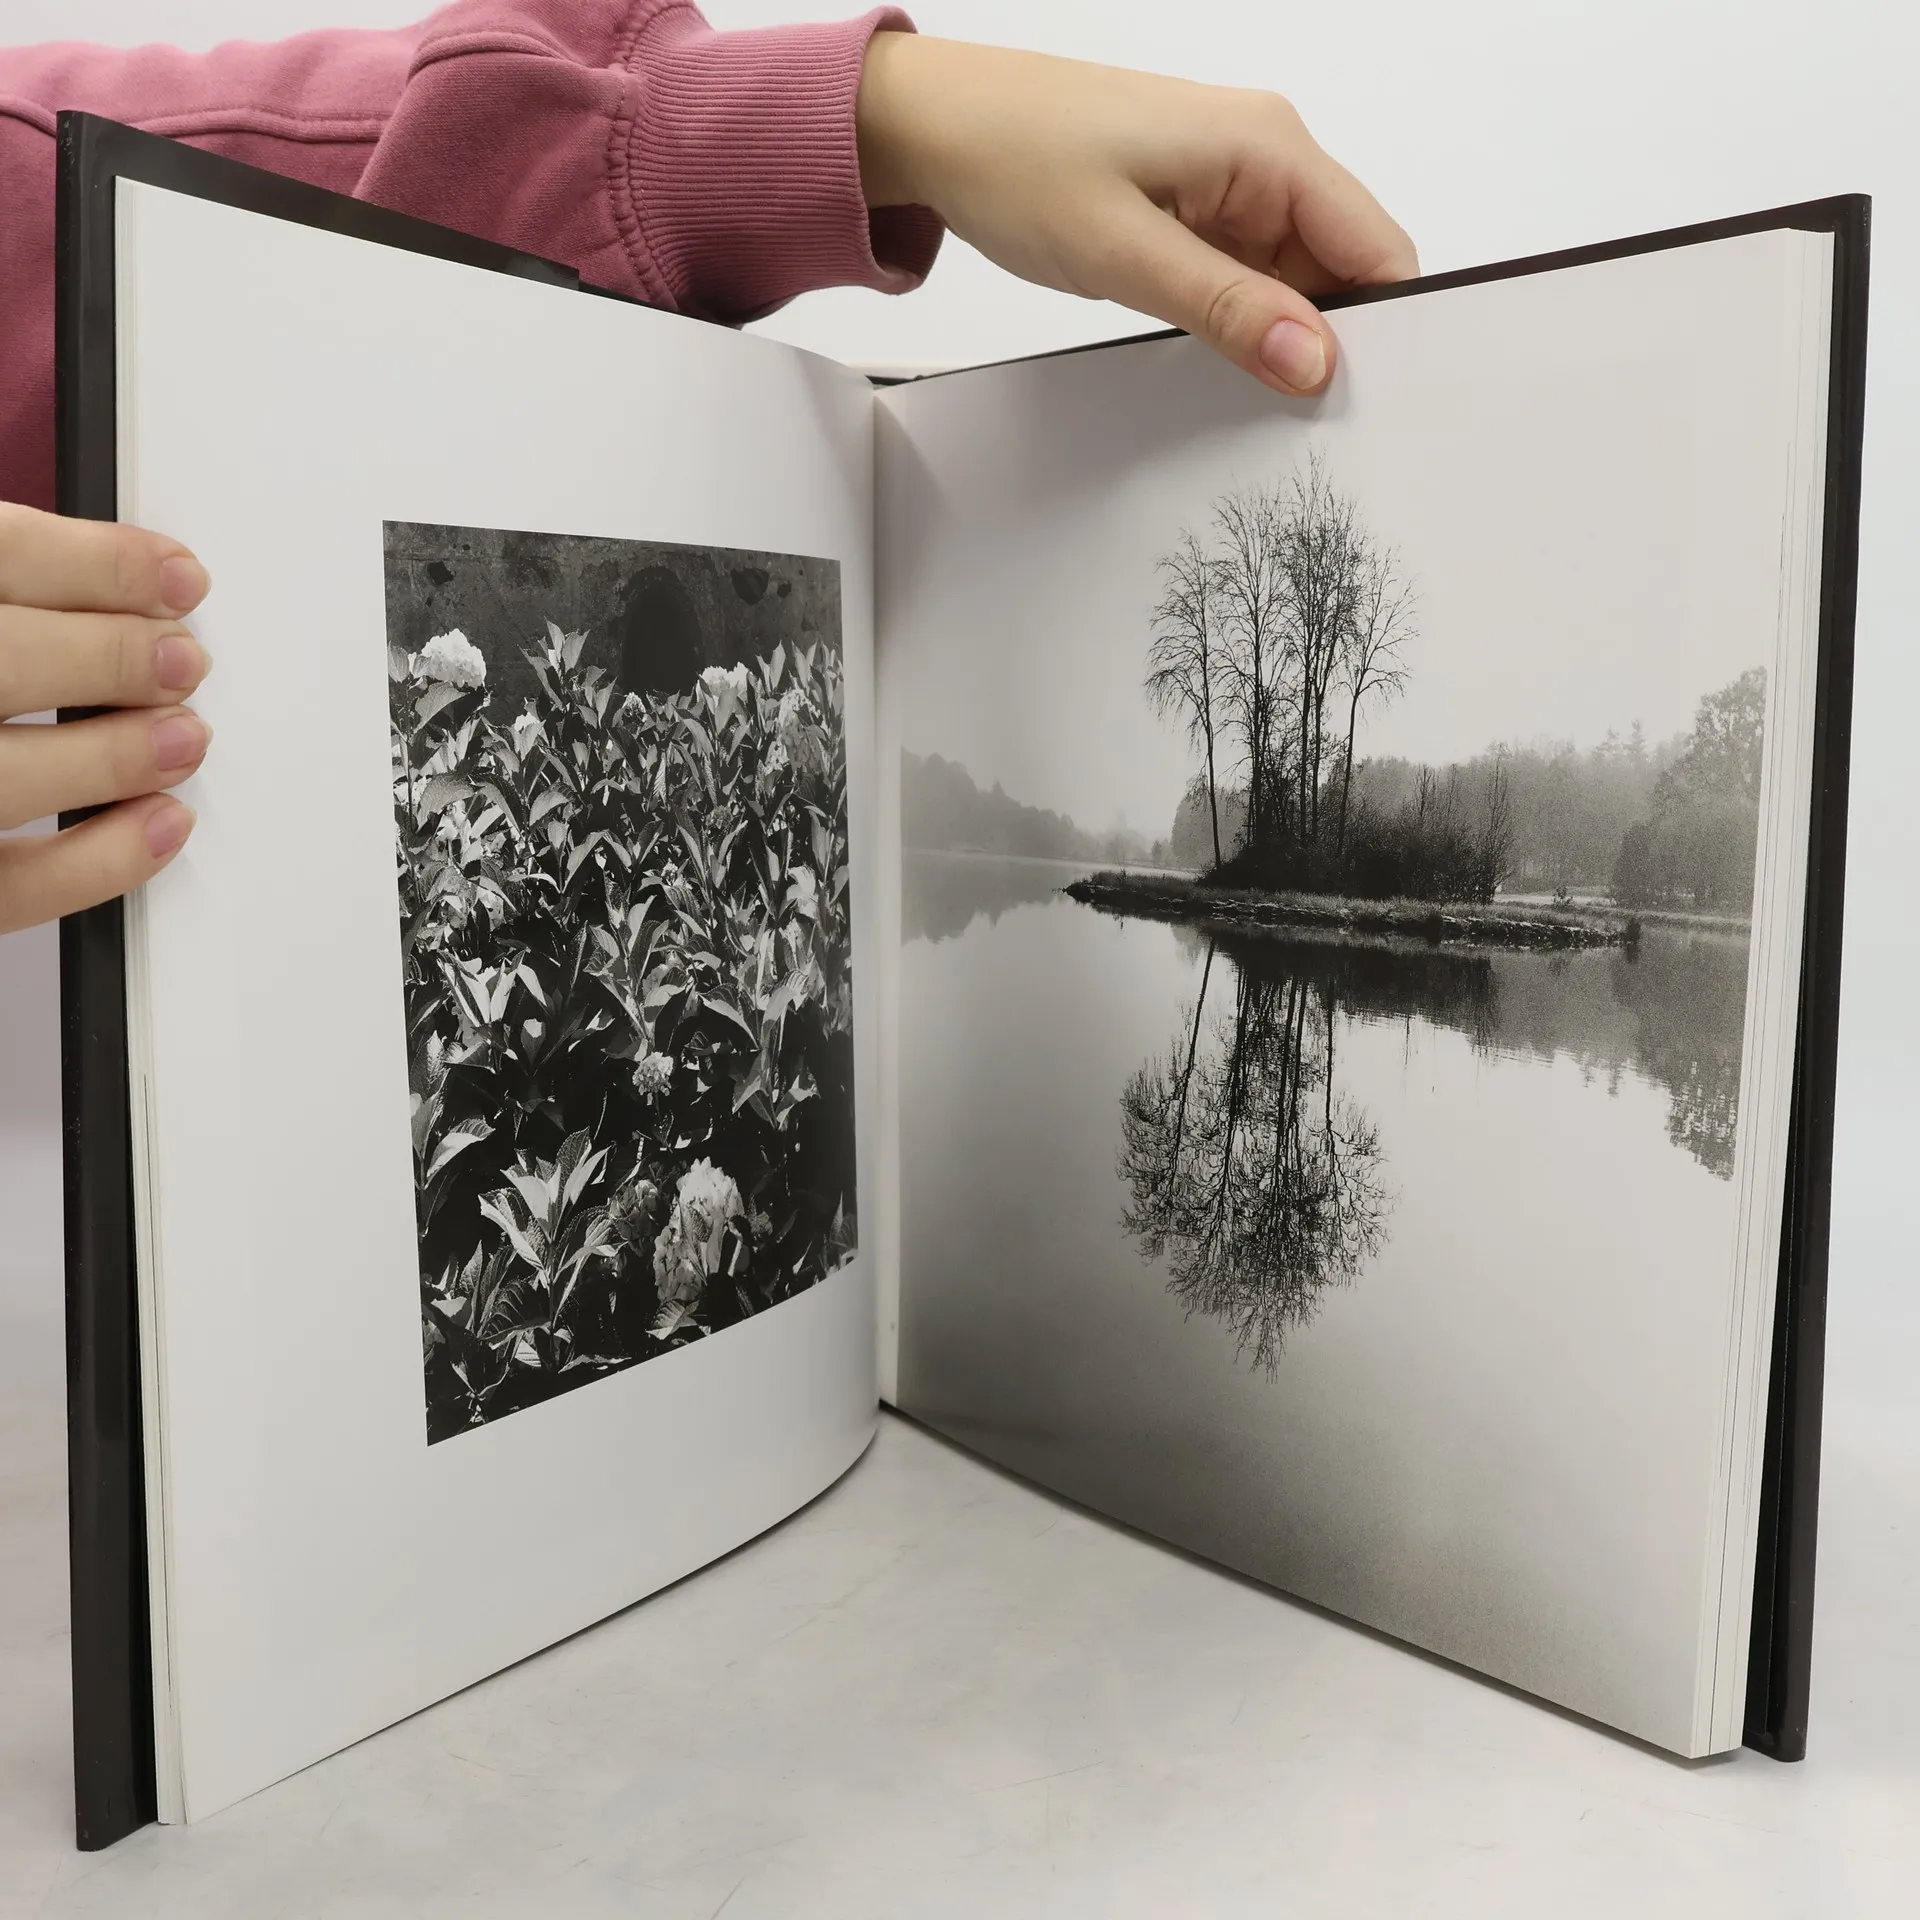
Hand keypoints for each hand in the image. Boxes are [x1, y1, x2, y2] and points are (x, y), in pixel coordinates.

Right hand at [0, 504, 211, 935]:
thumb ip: (14, 596)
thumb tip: (127, 601)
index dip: (100, 566)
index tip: (178, 579)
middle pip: (1, 663)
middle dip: (111, 659)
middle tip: (183, 662)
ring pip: (4, 776)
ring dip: (115, 755)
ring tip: (183, 737)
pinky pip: (13, 885)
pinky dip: (101, 860)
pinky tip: (161, 821)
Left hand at [856, 35, 1416, 395]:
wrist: (937, 128)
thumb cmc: (1016, 160)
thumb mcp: (1124, 251)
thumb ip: (1227, 309)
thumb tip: (1315, 361)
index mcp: (1269, 146)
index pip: (1377, 247)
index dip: (1386, 327)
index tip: (1364, 402)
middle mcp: (1265, 157)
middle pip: (1344, 269)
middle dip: (1330, 342)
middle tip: (1300, 422)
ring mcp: (1231, 184)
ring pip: (1294, 280)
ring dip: (1278, 337)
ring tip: (1248, 394)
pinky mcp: (1196, 209)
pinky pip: (1247, 275)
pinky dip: (1240, 321)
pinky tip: (1216, 360)